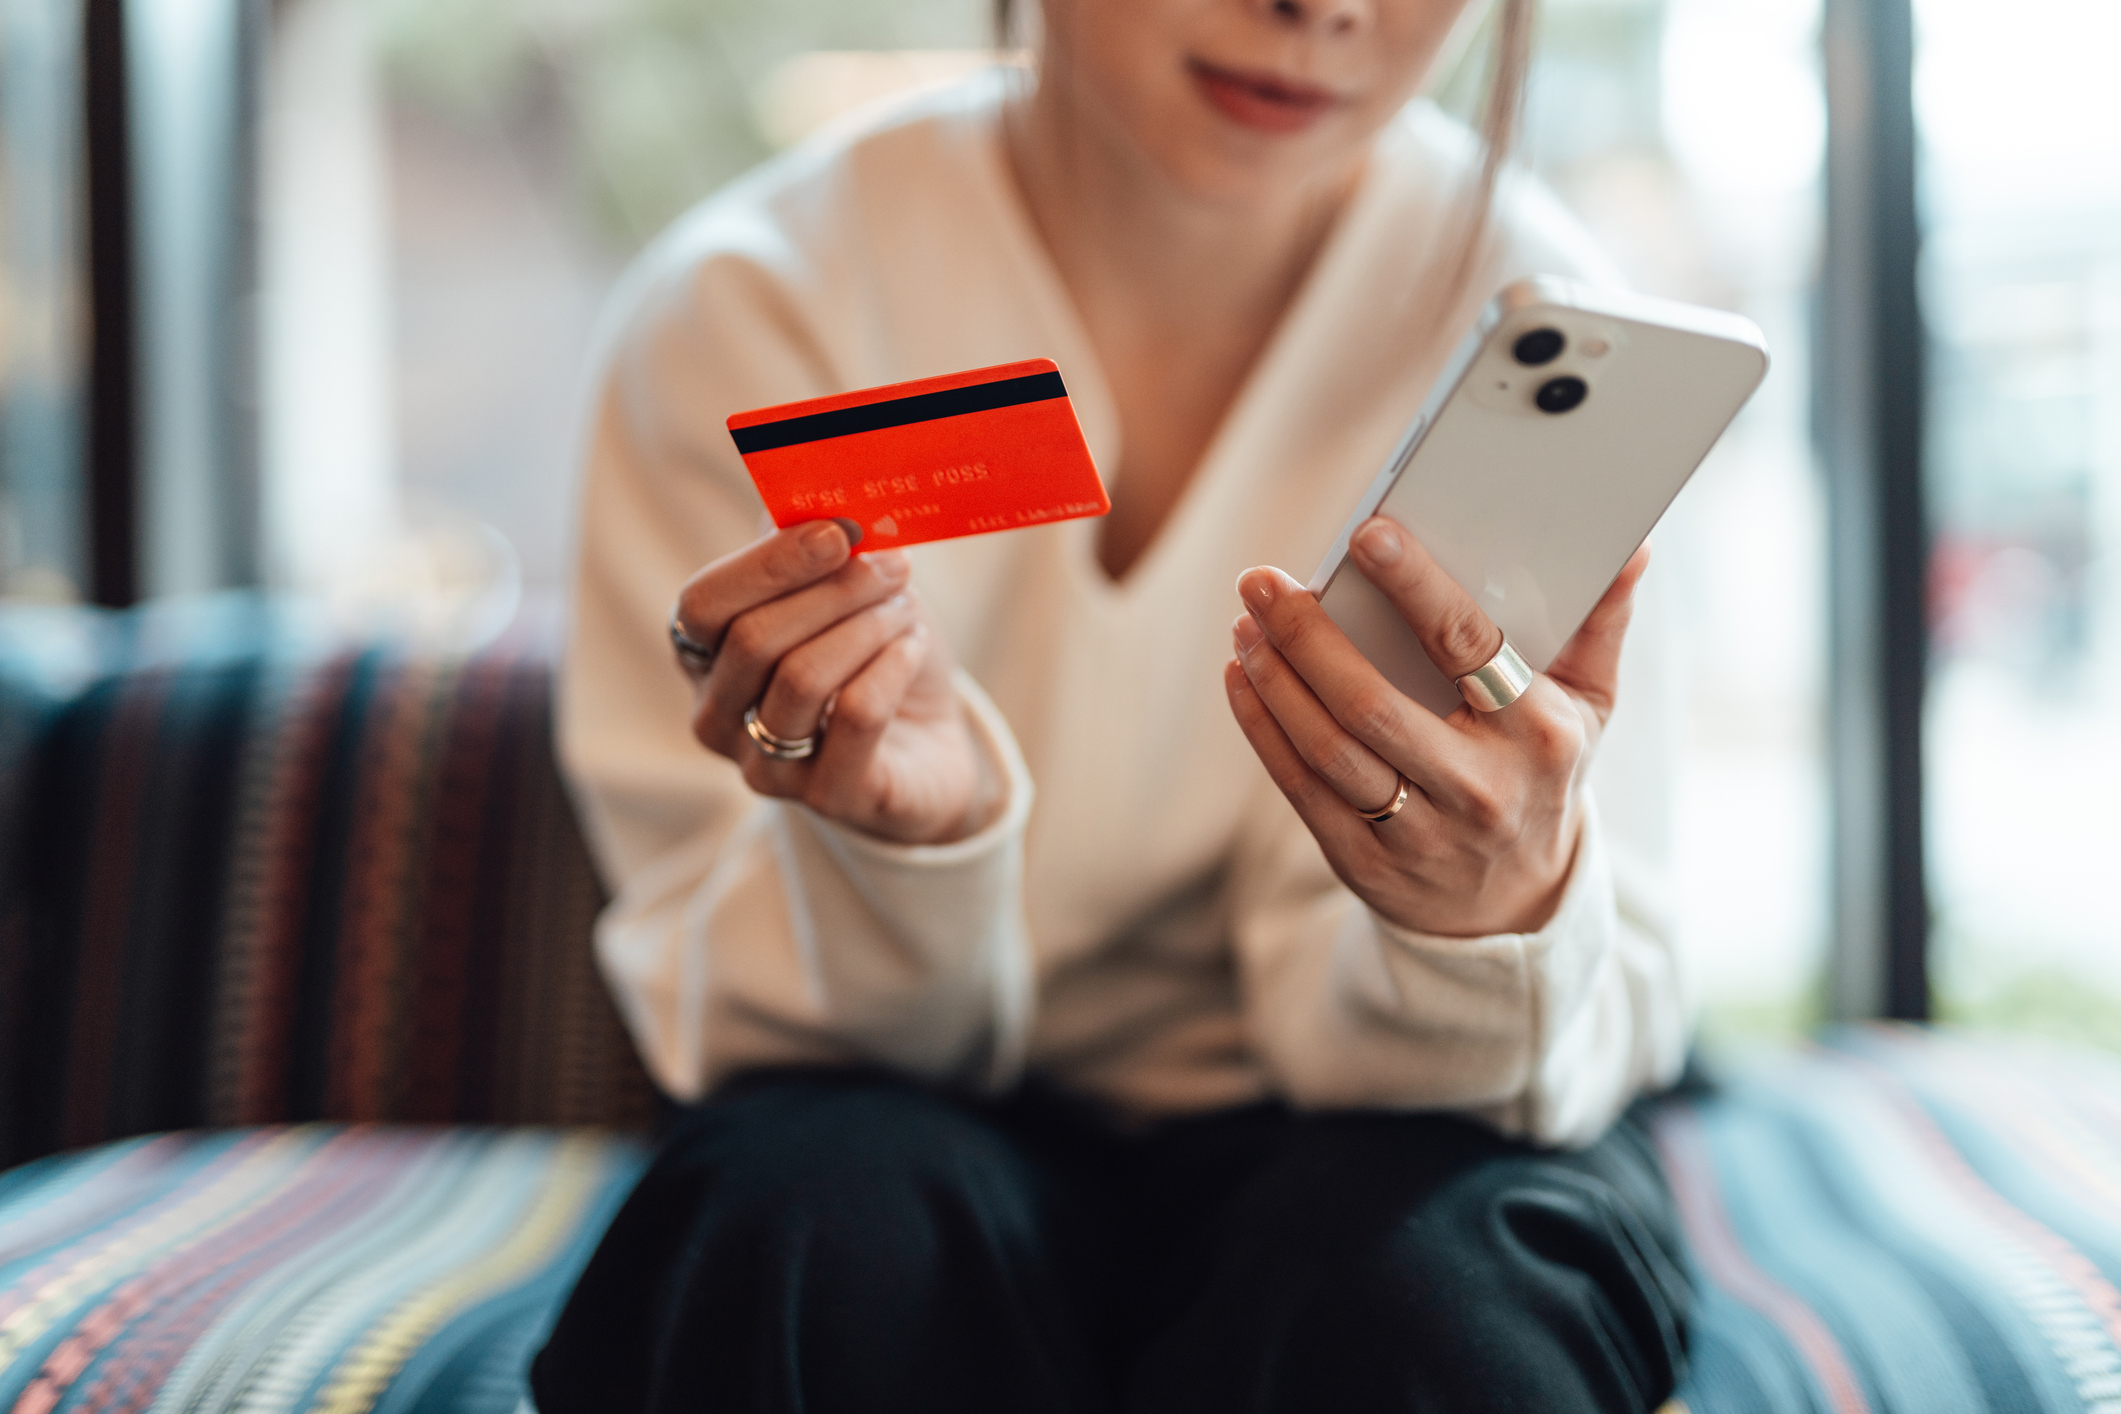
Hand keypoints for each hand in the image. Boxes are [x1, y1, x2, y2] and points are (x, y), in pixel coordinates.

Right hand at [673, 521, 993, 844]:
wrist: (927, 748)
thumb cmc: (871, 657)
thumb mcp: (841, 590)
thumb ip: (814, 539)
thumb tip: (809, 476)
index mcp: (704, 658)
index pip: (702, 605)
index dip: (767, 563)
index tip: (837, 530)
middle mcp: (718, 718)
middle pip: (755, 638)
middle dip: (834, 589)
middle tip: (893, 562)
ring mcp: (768, 768)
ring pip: (803, 677)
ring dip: (866, 626)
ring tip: (904, 608)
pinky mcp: (830, 799)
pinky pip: (856, 717)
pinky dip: (892, 668)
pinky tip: (911, 650)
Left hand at [1224, 516, 1647, 936]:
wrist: (1514, 907)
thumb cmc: (1543, 776)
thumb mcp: (1589, 709)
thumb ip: (1599, 625)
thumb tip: (1631, 548)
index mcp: (1539, 734)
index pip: (1469, 647)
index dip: (1415, 587)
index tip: (1367, 534)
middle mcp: (1479, 788)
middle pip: (1372, 704)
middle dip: (1307, 635)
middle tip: (1262, 581)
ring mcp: (1419, 833)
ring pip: (1328, 749)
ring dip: (1276, 680)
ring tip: (1248, 623)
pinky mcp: (1366, 864)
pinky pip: (1301, 789)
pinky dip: (1263, 728)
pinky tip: (1243, 677)